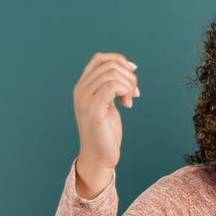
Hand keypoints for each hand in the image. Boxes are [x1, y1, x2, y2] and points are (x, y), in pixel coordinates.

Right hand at [72, 52, 139, 196]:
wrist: (98, 157)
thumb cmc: (105, 133)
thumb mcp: (108, 103)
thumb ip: (111, 86)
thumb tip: (129, 68)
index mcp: (83, 86)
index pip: (100, 59)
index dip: (119, 60)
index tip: (133, 72)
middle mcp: (81, 89)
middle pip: (109, 65)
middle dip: (129, 76)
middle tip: (134, 93)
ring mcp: (85, 98)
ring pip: (113, 74)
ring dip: (129, 84)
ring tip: (130, 100)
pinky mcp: (94, 109)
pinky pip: (112, 86)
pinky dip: (125, 91)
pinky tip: (127, 104)